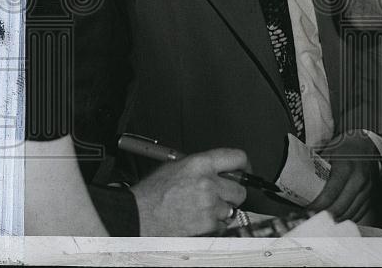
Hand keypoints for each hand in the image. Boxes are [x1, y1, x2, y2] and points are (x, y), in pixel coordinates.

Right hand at [130, 147, 248, 235]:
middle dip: (232, 193)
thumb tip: (219, 168)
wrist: (137, 217)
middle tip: (220, 195)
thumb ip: (202, 165)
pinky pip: (222, 225)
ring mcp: (209, 205)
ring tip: (201, 209)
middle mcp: (208, 183)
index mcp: (200, 164)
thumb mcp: (176, 166)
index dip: (244, 165)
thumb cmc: (151, 194)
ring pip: (232, 208)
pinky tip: (198, 220)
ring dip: (221, 210)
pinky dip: (214, 225)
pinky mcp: (207, 224)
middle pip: (240, 188)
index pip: (237, 157)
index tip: (245, 170)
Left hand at [308, 131, 380, 222]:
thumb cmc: (344, 147)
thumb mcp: (328, 152)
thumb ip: (318, 169)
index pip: (330, 194)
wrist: (365, 143)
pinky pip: (359, 213)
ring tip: (323, 218)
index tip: (307, 210)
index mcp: (346, 167)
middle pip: (340, 208)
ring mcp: (367, 188)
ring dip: (335, 219)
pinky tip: (337, 216)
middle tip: (312, 217)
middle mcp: (359, 179)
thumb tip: (301, 184)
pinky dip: (346, 217)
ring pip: (349, 213)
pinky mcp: (371, 194)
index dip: (317, 206)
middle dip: (325, 215)